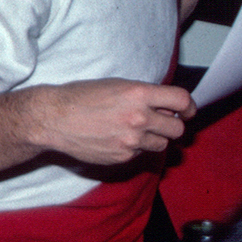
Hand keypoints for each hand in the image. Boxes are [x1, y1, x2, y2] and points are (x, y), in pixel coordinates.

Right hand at [28, 79, 194, 165]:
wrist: (53, 119)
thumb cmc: (80, 97)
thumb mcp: (115, 85)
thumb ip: (144, 95)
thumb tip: (167, 105)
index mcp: (138, 94)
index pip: (182, 100)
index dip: (188, 106)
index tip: (187, 111)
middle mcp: (139, 117)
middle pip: (177, 128)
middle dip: (172, 125)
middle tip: (161, 122)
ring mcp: (132, 140)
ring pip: (162, 144)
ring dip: (154, 138)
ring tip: (134, 131)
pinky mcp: (123, 156)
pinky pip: (141, 154)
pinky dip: (135, 148)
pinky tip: (116, 139)